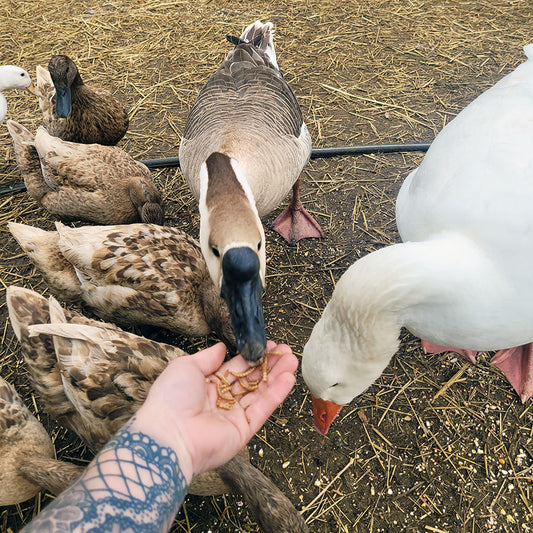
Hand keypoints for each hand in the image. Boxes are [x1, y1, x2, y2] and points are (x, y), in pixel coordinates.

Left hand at [131, 341, 296, 480]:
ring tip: (292, 360)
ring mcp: (233, 417)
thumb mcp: (186, 366)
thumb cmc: (172, 398)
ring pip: (259, 393)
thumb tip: (222, 347)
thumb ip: (208, 357)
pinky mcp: (243, 431)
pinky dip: (276, 394)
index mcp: (206, 386)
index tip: (268, 345)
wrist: (170, 435)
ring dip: (277, 377)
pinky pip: (262, 409)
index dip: (251, 357)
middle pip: (250, 380)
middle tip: (286, 351)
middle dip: (269, 365)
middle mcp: (221, 401)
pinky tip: (288, 378)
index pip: (235, 369)